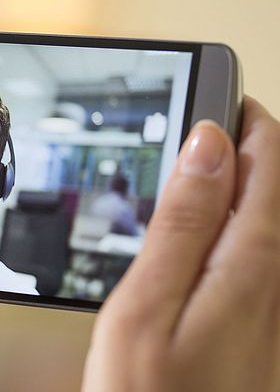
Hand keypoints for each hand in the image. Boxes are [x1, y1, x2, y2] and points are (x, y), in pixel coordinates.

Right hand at [82, 96, 279, 391]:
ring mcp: (273, 303)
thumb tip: (206, 146)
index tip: (218, 93)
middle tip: (215, 113)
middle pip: (276, 183)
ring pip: (273, 215)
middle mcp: (275, 279)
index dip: (244, 119)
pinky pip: (264, 249)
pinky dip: (244, 216)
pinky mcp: (260, 322)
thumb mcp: (148, 300)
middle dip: (250, 141)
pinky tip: (220, 218)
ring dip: (248, 175)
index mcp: (249, 261)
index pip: (264, 161)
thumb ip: (184, 220)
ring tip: (215, 153)